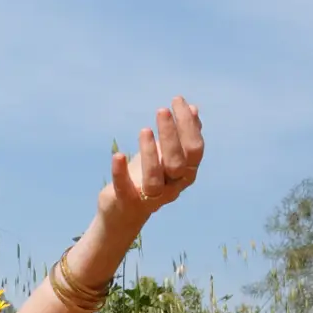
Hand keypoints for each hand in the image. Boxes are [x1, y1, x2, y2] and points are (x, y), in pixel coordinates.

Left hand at [99, 96, 203, 233]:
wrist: (124, 211)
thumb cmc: (148, 177)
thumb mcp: (165, 154)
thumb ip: (181, 135)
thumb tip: (193, 109)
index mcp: (186, 172)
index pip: (194, 148)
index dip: (188, 125)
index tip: (177, 101)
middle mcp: (173, 186)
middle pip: (178, 162)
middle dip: (171, 135)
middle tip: (162, 110)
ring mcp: (151, 197)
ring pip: (155, 178)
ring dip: (150, 153)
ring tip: (144, 129)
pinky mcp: (128, 203)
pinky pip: (125, 189)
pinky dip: (121, 172)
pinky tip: (117, 155)